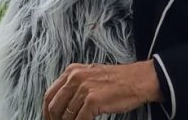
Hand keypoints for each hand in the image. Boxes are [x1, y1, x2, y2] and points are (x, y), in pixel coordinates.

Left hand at [42, 61, 160, 119]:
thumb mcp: (91, 76)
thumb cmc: (119, 81)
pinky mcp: (93, 99)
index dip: (47, 112)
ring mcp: (84, 88)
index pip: (49, 95)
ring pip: (66, 116)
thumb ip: (75, 86)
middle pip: (53, 107)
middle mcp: (75, 77)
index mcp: (72, 71)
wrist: (140, 80)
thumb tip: (61, 107)